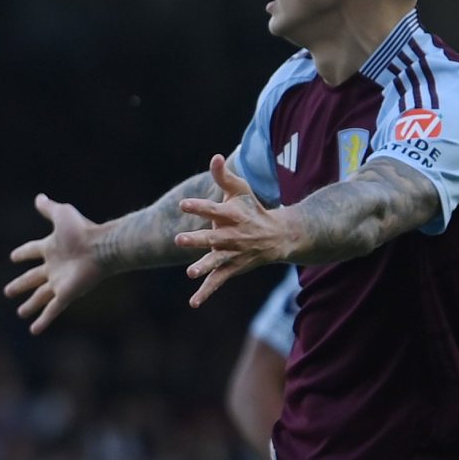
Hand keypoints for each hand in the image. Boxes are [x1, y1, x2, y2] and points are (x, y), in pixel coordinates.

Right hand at [6, 193, 105, 333]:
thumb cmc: (83, 231)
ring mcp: (59, 282)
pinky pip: (51, 310)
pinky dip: (43, 320)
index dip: (23, 253)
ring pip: (40, 297)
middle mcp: (54, 267)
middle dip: (20, 285)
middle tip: (7, 292)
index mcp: (51, 248)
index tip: (13, 257)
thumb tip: (39, 197)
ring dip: (30, 305)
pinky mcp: (65, 295)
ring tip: (20, 313)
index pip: (33, 251)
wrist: (102, 248)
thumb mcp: (62, 215)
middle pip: (33, 278)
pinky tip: (33, 331)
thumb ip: (49, 208)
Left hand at [176, 155, 292, 307]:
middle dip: (198, 240)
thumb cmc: (253, 209)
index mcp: (233, 216)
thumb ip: (224, 177)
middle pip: (214, 238)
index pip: (214, 210)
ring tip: (190, 272)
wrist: (279, 236)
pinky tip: (193, 303)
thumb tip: (214, 156)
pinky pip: (218, 281)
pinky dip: (206, 292)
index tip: (183, 204)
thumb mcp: (241, 191)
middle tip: (179, 239)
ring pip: (217, 262)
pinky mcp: (232, 268)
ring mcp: (233, 254)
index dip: (199, 207)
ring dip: (204, 267)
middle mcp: (233, 236)